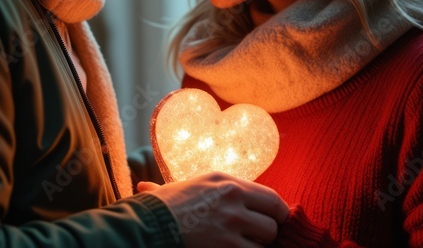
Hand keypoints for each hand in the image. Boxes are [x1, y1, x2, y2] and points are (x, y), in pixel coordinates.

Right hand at [138, 172, 288, 247]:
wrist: (148, 225)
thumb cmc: (158, 208)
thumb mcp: (178, 189)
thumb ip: (184, 189)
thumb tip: (146, 187)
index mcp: (226, 180)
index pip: (270, 195)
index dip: (276, 212)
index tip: (273, 221)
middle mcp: (233, 196)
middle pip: (274, 216)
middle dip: (269, 229)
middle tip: (259, 236)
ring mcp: (232, 221)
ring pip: (268, 237)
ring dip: (258, 244)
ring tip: (243, 244)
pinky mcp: (229, 245)